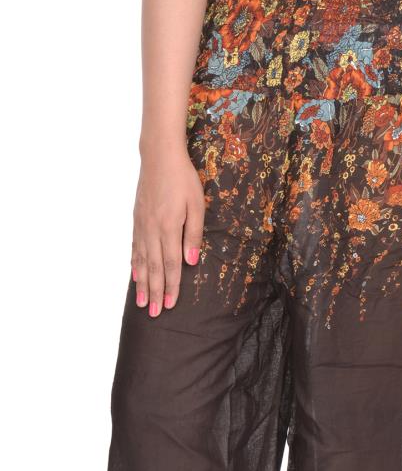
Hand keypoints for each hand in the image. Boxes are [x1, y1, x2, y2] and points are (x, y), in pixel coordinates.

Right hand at [131, 148, 204, 315]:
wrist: (159, 157)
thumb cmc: (184, 180)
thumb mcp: (197, 205)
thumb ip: (194, 234)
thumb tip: (191, 262)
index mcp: (169, 228)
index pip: (171, 264)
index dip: (171, 286)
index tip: (170, 304)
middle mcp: (152, 230)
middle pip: (155, 268)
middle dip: (155, 292)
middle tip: (155, 313)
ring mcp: (142, 226)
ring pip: (142, 261)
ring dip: (142, 284)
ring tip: (142, 303)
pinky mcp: (137, 220)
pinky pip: (135, 248)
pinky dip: (135, 265)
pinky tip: (135, 276)